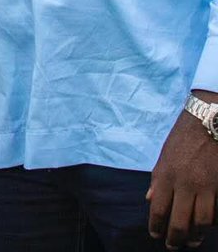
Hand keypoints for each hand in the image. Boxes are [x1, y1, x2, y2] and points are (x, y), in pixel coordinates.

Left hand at [148, 98, 217, 249]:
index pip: (158, 209)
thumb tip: (150, 199)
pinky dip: (212, 222)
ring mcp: (205, 187)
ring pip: (202, 222)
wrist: (208, 122)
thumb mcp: (164, 155)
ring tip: (192, 241)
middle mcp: (184, 184)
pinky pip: (217, 212)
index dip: (156, 226)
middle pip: (179, 221)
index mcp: (165, 175)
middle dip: (175, 238)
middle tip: (173, 246)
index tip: (155, 234)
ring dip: (197, 235)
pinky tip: (208, 226)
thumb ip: (158, 179)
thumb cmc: (183, 137)